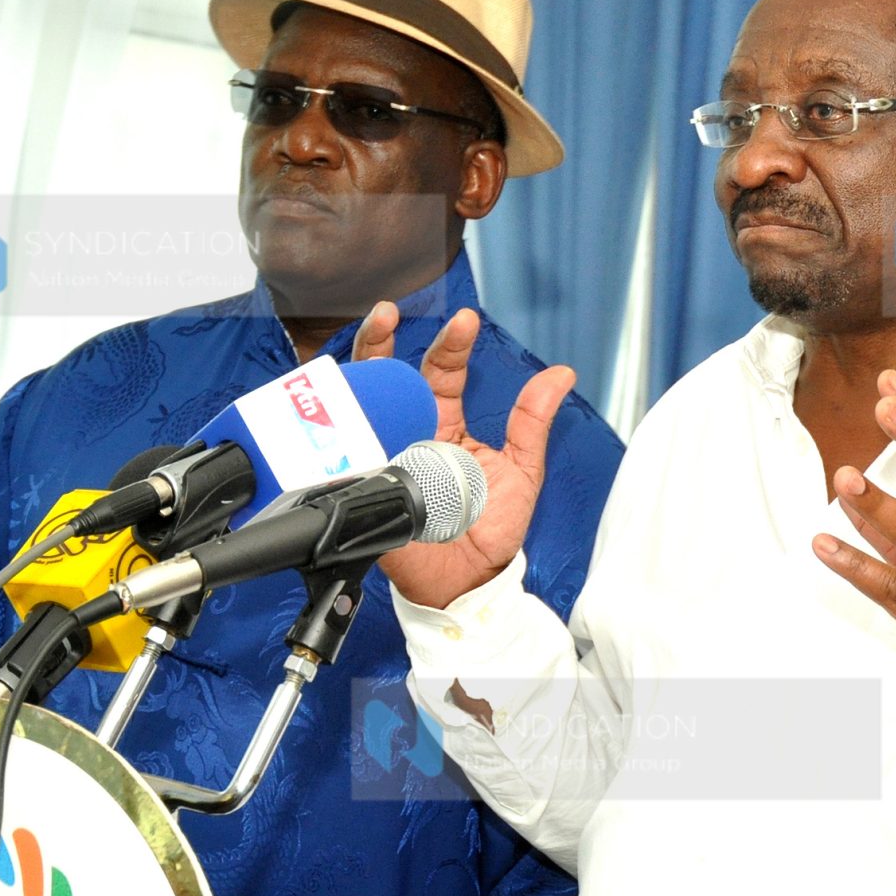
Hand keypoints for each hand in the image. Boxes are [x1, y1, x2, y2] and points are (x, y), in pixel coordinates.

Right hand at [354, 301, 573, 609]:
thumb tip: (562, 373)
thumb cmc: (491, 529)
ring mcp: (381, 456)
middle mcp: (408, 434)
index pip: (441, 373)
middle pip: (384, 377)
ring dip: (354, 373)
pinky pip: (339, 452)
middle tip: (386, 313)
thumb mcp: (522, 469)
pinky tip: (339, 404)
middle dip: (378, 341)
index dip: (450, 345)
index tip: (465, 321)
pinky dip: (334, 426)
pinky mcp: (362, 485)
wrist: (468, 581)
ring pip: (356, 404)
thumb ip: (533, 420)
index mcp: (444, 425)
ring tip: (361, 348)